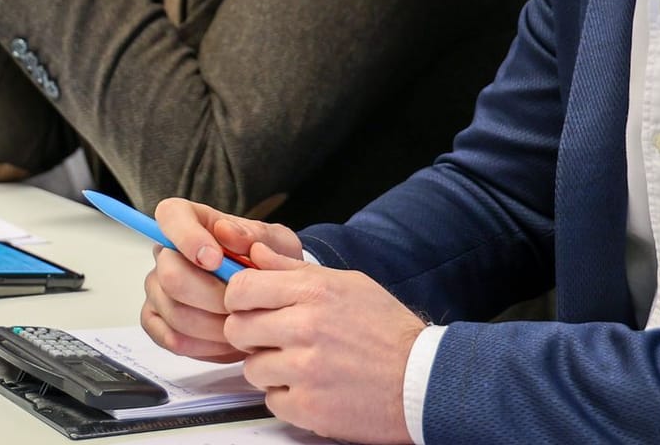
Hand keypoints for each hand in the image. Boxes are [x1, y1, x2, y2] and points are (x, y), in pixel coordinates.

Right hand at [141, 198, 304, 362]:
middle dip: (212, 296)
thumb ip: (256, 235)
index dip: (188, 238)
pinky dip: (205, 345)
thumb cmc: (270, 265)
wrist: (272, 300)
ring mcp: (158, 289)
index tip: (217, 260)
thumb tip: (226, 231)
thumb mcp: (277, 243)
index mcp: (193, 221)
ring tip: (243, 325)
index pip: (171, 216)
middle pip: (170, 274)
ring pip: (175, 311)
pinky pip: (172, 338)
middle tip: (242, 304)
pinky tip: (228, 341)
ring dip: (214, 325)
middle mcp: (167, 254)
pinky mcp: (158, 322)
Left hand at [225, 245, 423, 443]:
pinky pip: (271, 400)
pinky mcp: (308, 407)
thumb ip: (295, 269)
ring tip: (300, 365)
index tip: (246, 307)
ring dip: (270, 368)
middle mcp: (305, 327)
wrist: (421, 380)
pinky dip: (287, 397)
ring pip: (251, 368)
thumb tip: (256, 253)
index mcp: (314, 291)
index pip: (241, 289)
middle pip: (237, 329)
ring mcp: (304, 370)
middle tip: (273, 339)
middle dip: (250, 335)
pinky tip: (312, 387)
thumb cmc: (388, 331)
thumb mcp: (348, 283)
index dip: (237, 299)